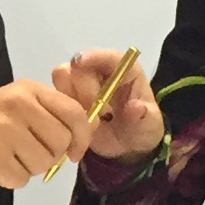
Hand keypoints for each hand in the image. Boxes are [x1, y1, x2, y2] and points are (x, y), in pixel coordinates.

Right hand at [0, 81, 93, 187]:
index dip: (82, 136)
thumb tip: (85, 133)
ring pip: (43, 163)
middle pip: (61, 142)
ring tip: (6, 158)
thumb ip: (45, 114)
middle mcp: (19, 106)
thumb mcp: (12, 104)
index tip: (75, 151)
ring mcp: (6, 132)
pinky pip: (22, 179)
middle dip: (50, 156)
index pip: (74, 113)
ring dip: (28, 168)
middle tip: (28, 154)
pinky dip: (10, 179)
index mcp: (27, 90)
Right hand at [51, 47, 163, 161]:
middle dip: (85, 90)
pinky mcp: (68, 98)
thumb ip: (144, 117)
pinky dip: (61, 109)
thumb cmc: (141, 130)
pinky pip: (54, 96)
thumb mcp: (149, 126)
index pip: (109, 57)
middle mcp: (101, 72)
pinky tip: (78, 125)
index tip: (80, 62)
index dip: (94, 56)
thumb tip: (136, 107)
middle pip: (80, 66)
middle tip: (101, 116)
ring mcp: (82, 84)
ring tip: (90, 121)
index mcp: (126, 71)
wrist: (127, 149)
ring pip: (63, 77)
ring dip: (72, 99)